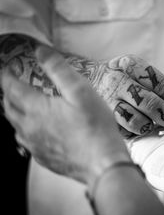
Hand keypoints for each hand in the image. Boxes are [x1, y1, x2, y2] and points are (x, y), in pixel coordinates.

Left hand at [1, 46, 129, 184]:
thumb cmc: (95, 126)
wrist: (102, 163)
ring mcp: (35, 146)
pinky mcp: (44, 159)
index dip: (6, 76)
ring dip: (14, 114)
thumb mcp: (81, 91)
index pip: (11, 89)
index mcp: (36, 109)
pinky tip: (36, 132)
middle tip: (12, 86)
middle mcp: (29, 128)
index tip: (5, 69)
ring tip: (21, 107)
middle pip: (9, 108)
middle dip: (7, 94)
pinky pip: (26, 143)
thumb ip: (59, 69)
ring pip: (15, 127)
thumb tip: (40, 50)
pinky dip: (25, 132)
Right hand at [78, 54, 163, 136]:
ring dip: (152, 125)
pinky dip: (136, 130)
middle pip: (151, 103)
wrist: (87, 77)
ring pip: (137, 120)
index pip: (161, 85)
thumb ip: (158, 87)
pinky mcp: (102, 117)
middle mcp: (118, 80)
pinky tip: (139, 126)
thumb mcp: (137, 71)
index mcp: (132, 65)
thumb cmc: (123, 77)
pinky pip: (125, 130)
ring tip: (157, 124)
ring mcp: (108, 99)